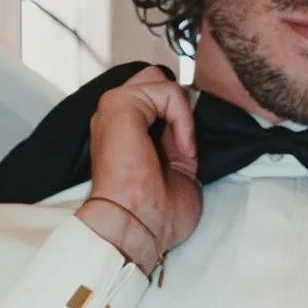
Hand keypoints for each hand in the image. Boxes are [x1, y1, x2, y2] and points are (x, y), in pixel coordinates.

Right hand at [76, 68, 201, 273]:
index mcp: (125, 131)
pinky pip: (166, 91)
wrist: (136, 227)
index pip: (157, 98)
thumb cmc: (155, 214)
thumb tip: (193, 118)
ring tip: (184, 149)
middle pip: (155, 79)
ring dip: (182, 112)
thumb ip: (180, 140)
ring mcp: (114, 107)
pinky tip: (182, 148)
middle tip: (186, 144)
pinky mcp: (120, 104)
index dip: (180, 116)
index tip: (188, 153)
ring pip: (160, 79)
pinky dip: (183, 117)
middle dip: (179, 105)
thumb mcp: (179, 169)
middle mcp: (115, 117)